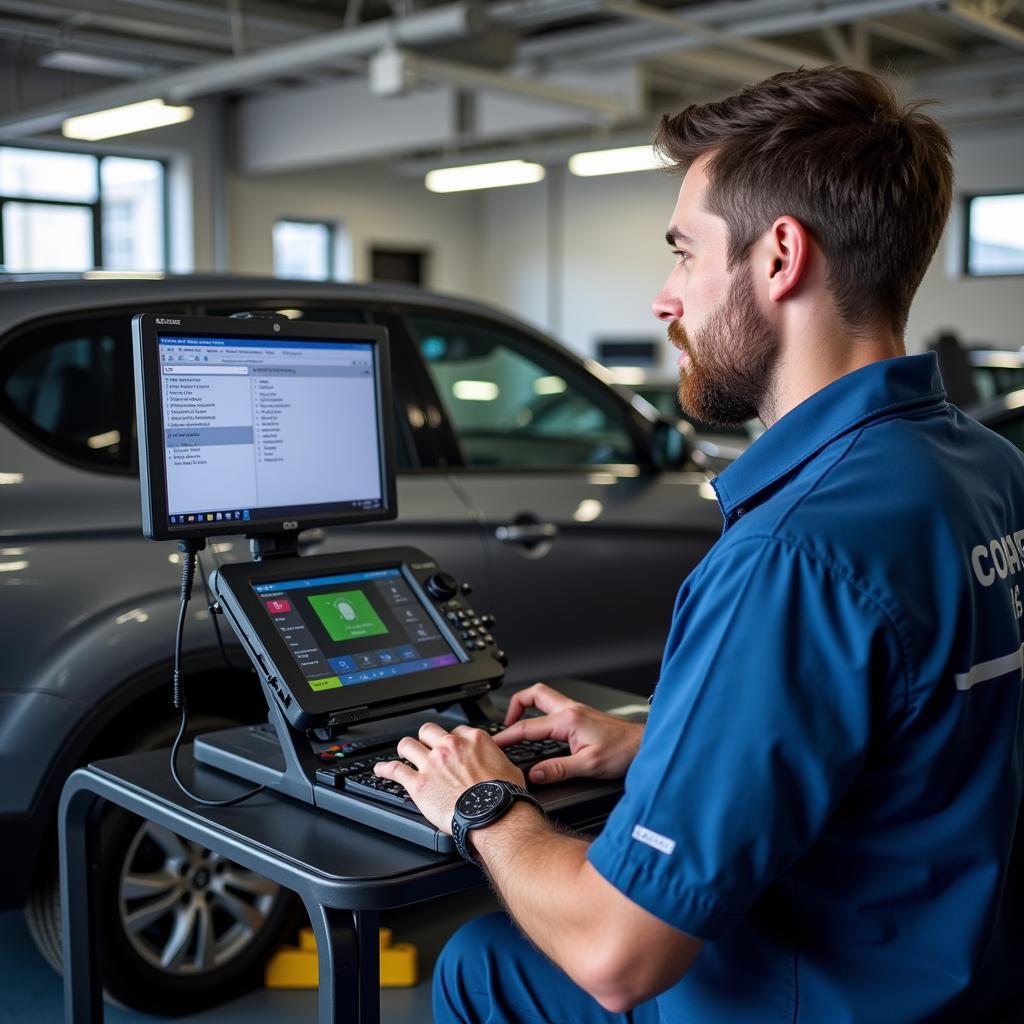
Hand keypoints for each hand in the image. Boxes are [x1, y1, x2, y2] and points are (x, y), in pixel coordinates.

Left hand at [374, 722, 524, 833]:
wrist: (494, 816)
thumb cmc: (503, 796)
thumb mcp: (508, 767)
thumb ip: (495, 758)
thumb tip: (495, 761)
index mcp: (472, 739)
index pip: (455, 731)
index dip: (451, 740)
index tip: (450, 748)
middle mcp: (449, 747)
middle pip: (428, 731)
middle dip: (426, 739)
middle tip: (425, 747)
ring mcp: (432, 763)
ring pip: (407, 745)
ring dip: (405, 750)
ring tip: (403, 754)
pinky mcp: (419, 784)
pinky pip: (394, 770)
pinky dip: (384, 769)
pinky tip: (380, 769)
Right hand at [495, 683, 643, 784]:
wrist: (643, 745)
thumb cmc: (623, 751)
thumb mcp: (589, 765)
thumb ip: (559, 770)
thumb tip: (535, 775)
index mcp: (568, 720)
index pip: (528, 727)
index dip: (507, 736)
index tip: (493, 744)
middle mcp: (571, 710)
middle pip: (534, 694)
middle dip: (514, 705)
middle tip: (505, 725)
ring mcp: (576, 711)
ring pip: (544, 698)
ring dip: (527, 707)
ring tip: (517, 725)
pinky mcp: (582, 716)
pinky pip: (554, 709)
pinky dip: (541, 715)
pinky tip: (542, 730)